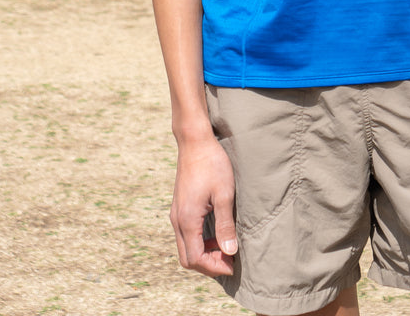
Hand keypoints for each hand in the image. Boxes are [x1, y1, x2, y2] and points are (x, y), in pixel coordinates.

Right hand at [170, 133, 237, 275]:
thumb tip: (229, 252)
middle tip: (229, 260)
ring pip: (185, 247)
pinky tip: (216, 233)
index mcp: (187, 220)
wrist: (195, 142)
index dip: (214, 267)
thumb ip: (226, 225)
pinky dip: (200, 242)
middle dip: (208, 265)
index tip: (232, 265)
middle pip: (188, 258)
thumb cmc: (213, 165)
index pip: (196, 259)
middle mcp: (178, 220)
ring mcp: (177, 213)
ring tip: (225, 248)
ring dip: (204, 253)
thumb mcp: (224, 194)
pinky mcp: (180, 207)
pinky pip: (186, 235)